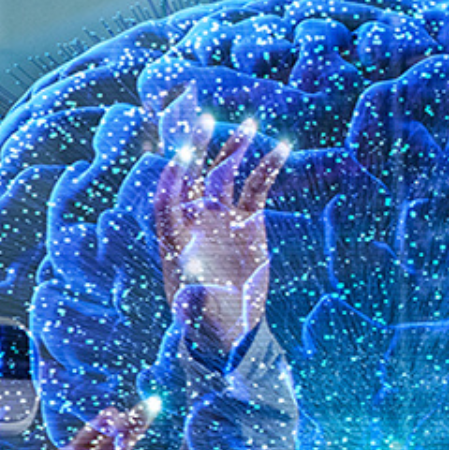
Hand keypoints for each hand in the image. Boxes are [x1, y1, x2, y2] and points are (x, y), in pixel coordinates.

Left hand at [154, 86, 287, 353]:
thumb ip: (192, 300)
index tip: (181, 157)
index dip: (172, 179)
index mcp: (175, 239)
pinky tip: (281, 148)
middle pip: (192, 177)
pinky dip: (267, 168)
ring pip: (225, 175)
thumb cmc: (203, 322)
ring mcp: (222, 218)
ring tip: (249, 125)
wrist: (230, 327)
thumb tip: (191, 292)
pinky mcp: (249, 222)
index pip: (167, 200)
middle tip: (205, 121)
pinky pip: (257, 188)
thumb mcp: (194, 315)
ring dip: (233, 149)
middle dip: (197, 149)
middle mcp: (195, 221)